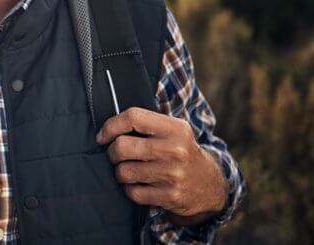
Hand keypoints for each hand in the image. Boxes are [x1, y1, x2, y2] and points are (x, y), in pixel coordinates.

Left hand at [96, 107, 227, 221]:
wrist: (211, 185)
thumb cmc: (181, 152)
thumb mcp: (173, 130)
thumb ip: (146, 124)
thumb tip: (106, 128)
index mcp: (175, 128)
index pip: (133, 117)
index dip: (111, 126)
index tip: (103, 136)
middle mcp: (175, 150)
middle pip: (122, 146)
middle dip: (111, 152)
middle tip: (116, 155)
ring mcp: (173, 174)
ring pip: (123, 172)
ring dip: (119, 172)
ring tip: (128, 170)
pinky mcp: (170, 196)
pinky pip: (133, 193)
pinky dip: (129, 189)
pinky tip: (137, 185)